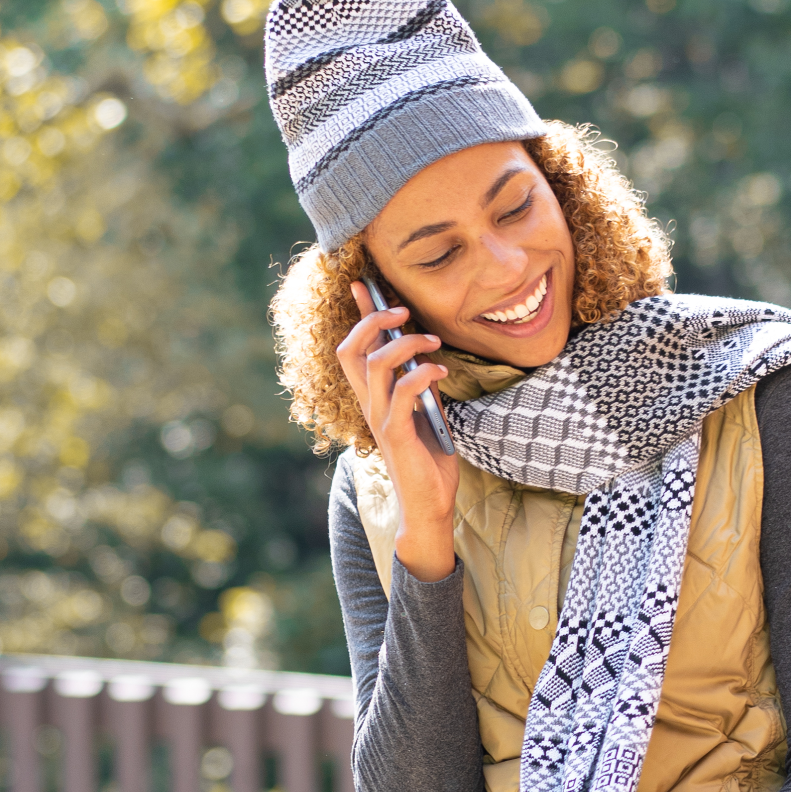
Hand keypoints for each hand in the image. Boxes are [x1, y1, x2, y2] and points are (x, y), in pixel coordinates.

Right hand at [337, 279, 458, 580]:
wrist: (430, 506)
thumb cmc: (428, 462)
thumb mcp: (427, 414)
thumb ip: (422, 387)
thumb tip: (427, 357)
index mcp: (372, 399)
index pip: (353, 350)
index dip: (356, 316)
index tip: (362, 285)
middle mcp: (368, 405)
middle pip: (350, 350)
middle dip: (372, 321)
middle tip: (402, 311)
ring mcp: (380, 419)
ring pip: (375, 365)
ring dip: (405, 345)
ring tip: (433, 342)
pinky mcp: (396, 434)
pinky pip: (402, 392)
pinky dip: (422, 374)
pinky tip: (440, 371)